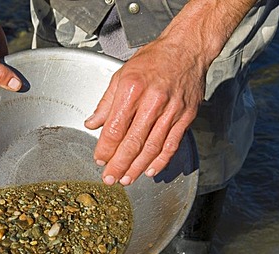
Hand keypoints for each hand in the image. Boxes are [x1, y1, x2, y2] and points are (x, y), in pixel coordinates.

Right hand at [0, 3, 21, 89]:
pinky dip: (17, 79)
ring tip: (22, 88)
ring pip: (2, 89)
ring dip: (13, 88)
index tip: (3, 105)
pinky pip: (10, 80)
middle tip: (16, 96)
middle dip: (3, 96)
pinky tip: (23, 81)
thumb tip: (15, 85)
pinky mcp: (0, 71)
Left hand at [84, 37, 202, 185]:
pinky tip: (150, 170)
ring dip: (137, 167)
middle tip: (110, 179)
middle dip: (119, 165)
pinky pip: (171, 144)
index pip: (114, 128)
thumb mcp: (121, 74)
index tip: (99, 159)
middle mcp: (152, 101)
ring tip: (127, 179)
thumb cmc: (153, 60)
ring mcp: (171, 110)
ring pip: (152, 147)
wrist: (187, 49)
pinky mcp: (185, 116)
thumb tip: (92, 123)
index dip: (105, 148)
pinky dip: (161, 161)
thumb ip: (106, 103)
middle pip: (133, 142)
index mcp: (132, 89)